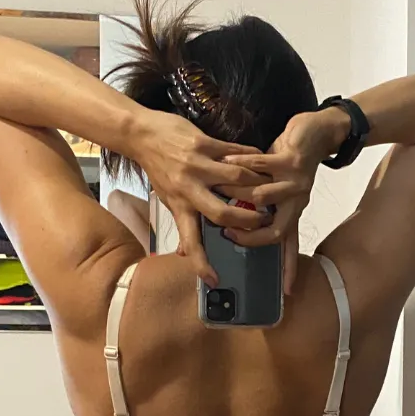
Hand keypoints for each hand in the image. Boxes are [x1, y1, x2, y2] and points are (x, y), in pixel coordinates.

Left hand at [130, 109, 271, 283]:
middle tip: (264, 223)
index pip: (190, 241)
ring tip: (270, 190)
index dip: (201, 262)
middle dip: (247, 220)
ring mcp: (197, 166)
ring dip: (256, 185)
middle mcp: (188, 190)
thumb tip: (185, 252)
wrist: (144, 135)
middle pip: (221, 212)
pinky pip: (235, 153)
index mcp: (179, 206)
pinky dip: (253, 158)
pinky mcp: (204, 144)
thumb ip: (181, 223)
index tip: (214, 279)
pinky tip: (264, 163)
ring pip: (235, 179)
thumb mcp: (167, 199)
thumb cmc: (158, 169)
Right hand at [218, 109, 345, 292]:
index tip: (286, 292)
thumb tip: (227, 229)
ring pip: (263, 199)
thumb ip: (255, 212)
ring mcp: (296, 183)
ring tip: (221, 188)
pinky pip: (261, 169)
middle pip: (275, 232)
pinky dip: (243, 165)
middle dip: (249, 235)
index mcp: (292, 213)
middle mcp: (296, 203)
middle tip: (227, 232)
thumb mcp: (274, 192)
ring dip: (240, 193)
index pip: (289, 247)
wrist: (317, 131)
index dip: (289, 269)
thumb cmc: (290, 162)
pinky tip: (229, 162)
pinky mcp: (291, 161)